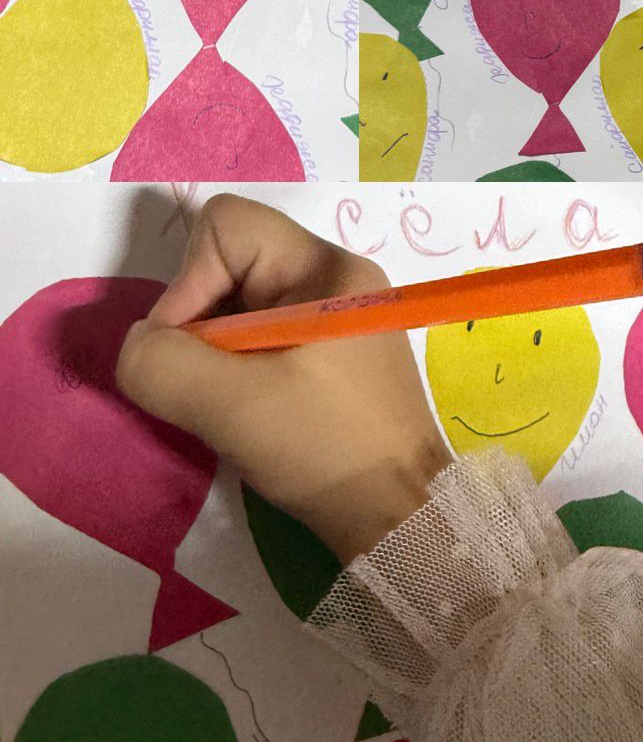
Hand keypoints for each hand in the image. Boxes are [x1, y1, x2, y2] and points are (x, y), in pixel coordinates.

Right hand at [117, 195, 450, 561]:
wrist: (399, 516)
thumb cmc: (325, 446)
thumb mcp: (229, 405)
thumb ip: (162, 363)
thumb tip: (144, 346)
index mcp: (327, 267)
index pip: (227, 225)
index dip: (189, 279)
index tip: (193, 349)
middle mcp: (337, 280)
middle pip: (231, 265)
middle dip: (201, 325)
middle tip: (213, 386)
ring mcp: (339, 319)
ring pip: (242, 308)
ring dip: (219, 356)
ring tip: (236, 406)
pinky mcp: (336, 357)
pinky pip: (265, 340)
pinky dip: (242, 372)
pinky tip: (254, 414)